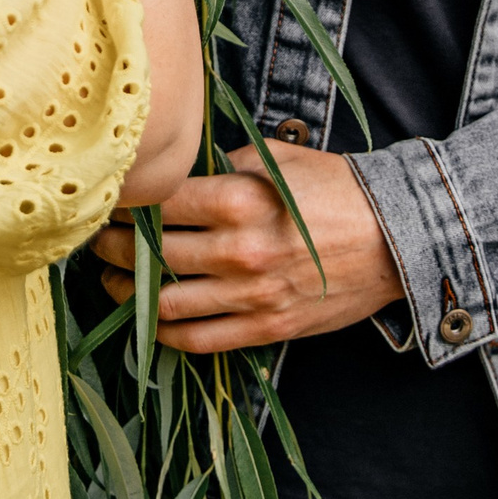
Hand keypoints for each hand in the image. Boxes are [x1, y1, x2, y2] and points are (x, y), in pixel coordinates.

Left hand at [92, 141, 404, 352]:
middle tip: (99, 242)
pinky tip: (149, 321)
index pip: (158, 204)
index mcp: (239, 201)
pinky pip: (200, 340)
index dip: (126, 204)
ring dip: (130, 294)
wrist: (399, 238)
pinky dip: (166, 333)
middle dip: (116, 249)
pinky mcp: (267, 328)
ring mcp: (252, 296)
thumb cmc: (340, 189)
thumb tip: (184, 168)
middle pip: (153, 254)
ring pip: (166, 302)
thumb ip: (227, 164)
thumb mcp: (283, 158)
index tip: (110, 201)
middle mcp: (239, 251)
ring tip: (113, 282)